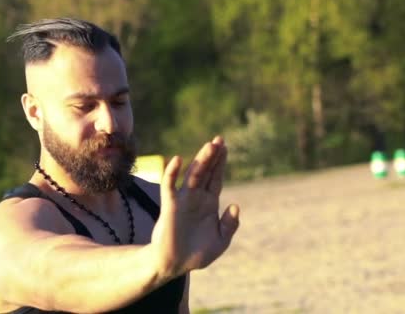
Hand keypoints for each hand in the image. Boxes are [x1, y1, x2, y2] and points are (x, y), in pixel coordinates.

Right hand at [151, 136, 239, 276]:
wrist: (174, 265)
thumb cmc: (196, 253)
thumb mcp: (221, 241)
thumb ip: (230, 225)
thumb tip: (235, 205)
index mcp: (209, 203)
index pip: (216, 178)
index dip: (220, 163)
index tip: (225, 147)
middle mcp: (196, 197)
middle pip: (206, 172)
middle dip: (213, 156)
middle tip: (220, 139)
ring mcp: (183, 200)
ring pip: (193, 175)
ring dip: (201, 160)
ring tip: (210, 145)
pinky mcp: (170, 206)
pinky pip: (169, 186)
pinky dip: (172, 173)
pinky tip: (177, 160)